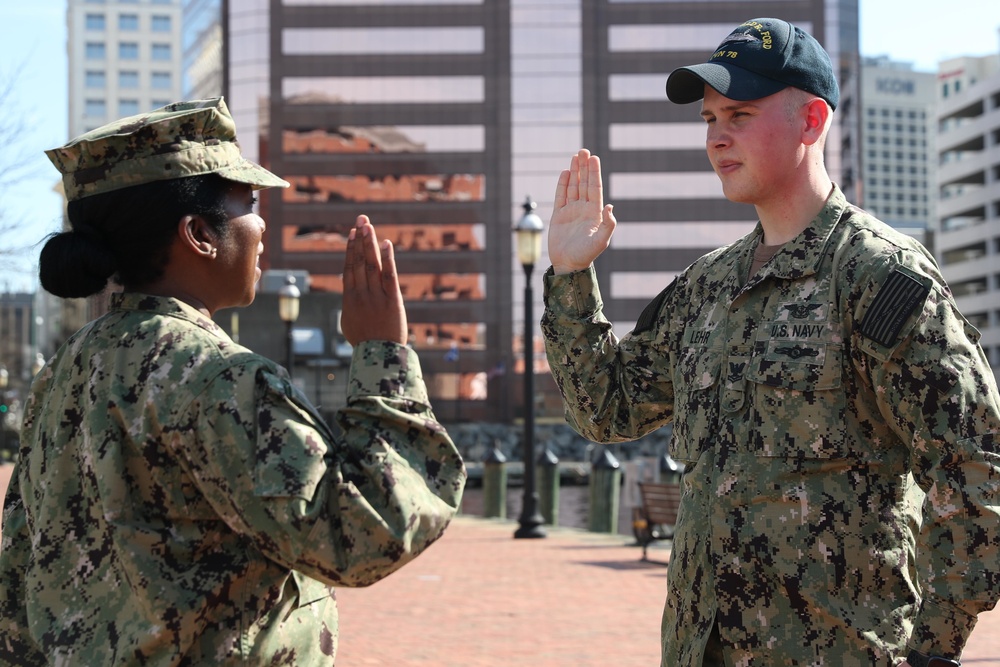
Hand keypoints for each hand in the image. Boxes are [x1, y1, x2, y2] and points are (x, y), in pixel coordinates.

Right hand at [341, 215, 407, 345]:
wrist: (379, 357)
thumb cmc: (364, 342)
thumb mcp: (349, 323)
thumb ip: (350, 306)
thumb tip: (349, 295)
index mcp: (349, 299)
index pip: (349, 268)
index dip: (350, 249)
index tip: (351, 233)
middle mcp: (361, 294)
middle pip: (359, 261)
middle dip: (360, 239)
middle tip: (361, 219)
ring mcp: (376, 296)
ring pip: (372, 265)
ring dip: (370, 244)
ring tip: (368, 225)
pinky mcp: (392, 300)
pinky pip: (389, 276)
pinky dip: (387, 259)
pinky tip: (385, 244)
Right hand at [548, 148, 616, 274]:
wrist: (568, 264)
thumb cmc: (586, 254)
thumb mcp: (601, 240)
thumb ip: (608, 224)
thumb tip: (610, 206)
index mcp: (595, 213)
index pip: (595, 188)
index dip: (594, 173)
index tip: (594, 158)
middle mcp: (584, 209)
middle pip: (584, 183)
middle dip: (585, 167)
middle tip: (584, 151)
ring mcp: (571, 211)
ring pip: (573, 187)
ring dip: (575, 172)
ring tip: (576, 156)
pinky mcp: (559, 215)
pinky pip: (561, 196)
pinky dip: (563, 184)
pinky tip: (565, 172)